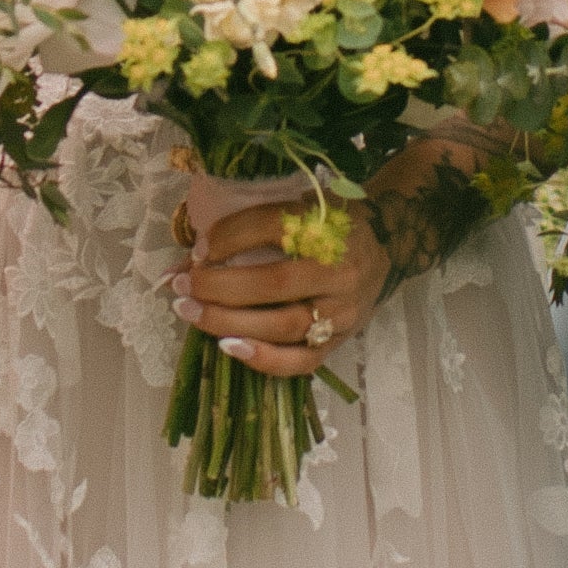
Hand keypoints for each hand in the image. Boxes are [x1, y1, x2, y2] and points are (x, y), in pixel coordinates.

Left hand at [172, 172, 390, 383]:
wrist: (386, 244)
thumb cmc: (331, 223)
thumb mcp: (297, 208)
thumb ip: (245, 229)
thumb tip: (185, 260)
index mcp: (327, 226)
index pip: (272, 226)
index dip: (229, 237)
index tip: (198, 248)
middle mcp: (338, 269)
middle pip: (274, 283)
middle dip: (220, 287)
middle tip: (181, 287)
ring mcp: (341, 310)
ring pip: (284, 325)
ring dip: (229, 322)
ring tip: (192, 314)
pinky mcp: (341, 339)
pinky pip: (302, 360)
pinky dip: (263, 359)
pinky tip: (229, 348)